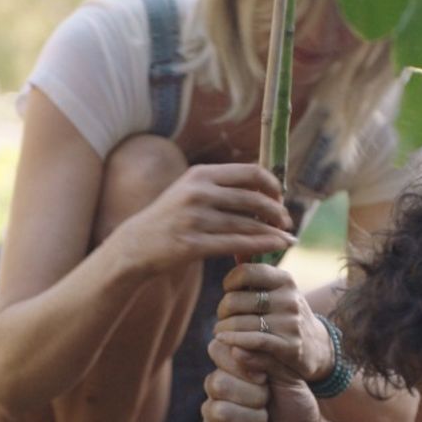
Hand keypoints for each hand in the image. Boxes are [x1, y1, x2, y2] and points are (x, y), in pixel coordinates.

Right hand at [114, 164, 295, 274]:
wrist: (135, 245)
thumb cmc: (169, 219)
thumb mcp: (189, 191)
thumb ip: (220, 186)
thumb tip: (262, 186)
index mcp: (201, 174)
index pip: (250, 173)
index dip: (272, 185)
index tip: (280, 197)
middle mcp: (198, 192)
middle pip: (253, 199)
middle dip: (276, 211)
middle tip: (286, 221)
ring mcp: (194, 219)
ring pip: (247, 224)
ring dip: (273, 232)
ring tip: (287, 238)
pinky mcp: (192, 244)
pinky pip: (236, 244)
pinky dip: (261, 246)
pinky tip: (276, 247)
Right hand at [200, 337, 320, 421]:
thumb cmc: (295, 407)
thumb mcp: (288, 377)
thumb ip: (266, 358)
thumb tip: (238, 349)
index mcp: (233, 366)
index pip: (217, 350)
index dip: (241, 365)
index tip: (264, 377)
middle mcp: (217, 387)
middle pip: (217, 383)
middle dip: (253, 395)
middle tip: (268, 402)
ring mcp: (212, 413)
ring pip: (220, 411)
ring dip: (253, 419)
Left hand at [213, 263, 332, 380]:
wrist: (315, 346)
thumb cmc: (284, 314)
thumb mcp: (276, 290)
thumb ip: (255, 272)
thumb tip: (237, 248)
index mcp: (285, 280)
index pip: (245, 272)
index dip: (229, 282)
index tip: (228, 291)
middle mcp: (289, 299)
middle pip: (236, 300)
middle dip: (222, 311)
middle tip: (222, 317)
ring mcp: (291, 323)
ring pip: (240, 323)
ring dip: (223, 329)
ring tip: (220, 332)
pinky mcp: (290, 346)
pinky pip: (253, 341)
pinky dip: (234, 341)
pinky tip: (224, 340)